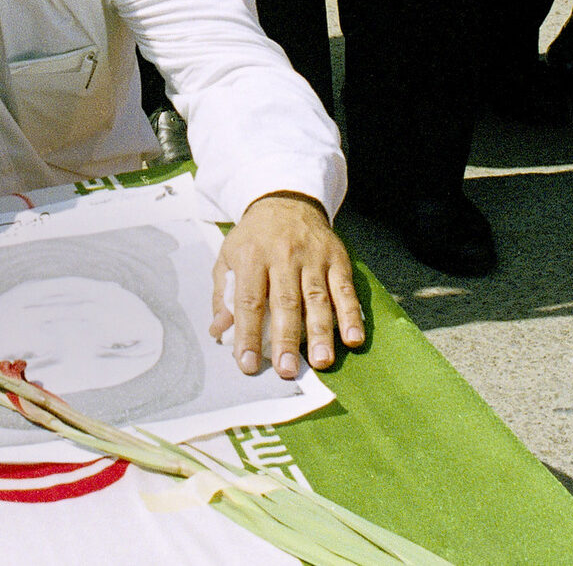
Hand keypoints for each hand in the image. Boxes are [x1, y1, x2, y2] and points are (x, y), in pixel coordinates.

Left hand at [209, 192, 364, 378]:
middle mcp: (283, 256)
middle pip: (285, 303)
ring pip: (318, 299)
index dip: (248, 334)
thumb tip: (219, 331)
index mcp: (251, 257)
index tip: (248, 363)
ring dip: (321, 333)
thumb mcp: (228, 258)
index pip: (249, 301)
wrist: (286, 201)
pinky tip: (353, 338)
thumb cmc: (254, 238)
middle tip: (288, 370)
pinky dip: (351, 315)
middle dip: (286, 340)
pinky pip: (345, 289)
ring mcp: (313, 257)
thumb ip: (223, 295)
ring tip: (322, 362)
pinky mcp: (337, 258)